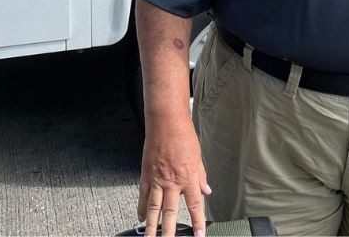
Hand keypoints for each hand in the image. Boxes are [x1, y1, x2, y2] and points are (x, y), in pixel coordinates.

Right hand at [137, 116, 211, 236]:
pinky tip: (142, 219)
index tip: (199, 235)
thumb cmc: (183, 135)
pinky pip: (143, 196)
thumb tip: (206, 191)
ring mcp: (157, 180)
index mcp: (188, 177)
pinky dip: (142, 209)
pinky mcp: (146, 175)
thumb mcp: (198, 156)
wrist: (166, 122)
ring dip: (152, 227)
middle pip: (170, 213)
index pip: (195, 205)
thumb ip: (201, 176)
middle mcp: (172, 182)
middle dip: (169, 232)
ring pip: (154, 209)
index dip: (198, 222)